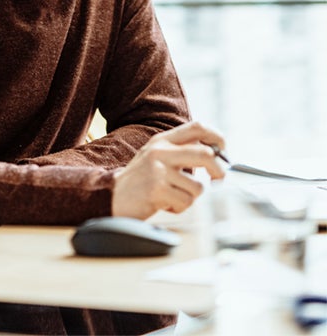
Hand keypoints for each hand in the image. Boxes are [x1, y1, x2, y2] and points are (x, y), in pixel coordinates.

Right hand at [111, 121, 225, 219]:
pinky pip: (186, 202)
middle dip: (219, 171)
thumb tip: (216, 156)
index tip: (223, 152)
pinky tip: (164, 203)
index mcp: (162, 140)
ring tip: (173, 196)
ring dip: (190, 197)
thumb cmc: (141, 180)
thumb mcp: (157, 157)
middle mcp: (160, 150)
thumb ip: (181, 152)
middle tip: (217, 180)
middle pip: (205, 153)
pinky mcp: (157, 188)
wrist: (113, 195)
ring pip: (198, 186)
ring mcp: (158, 169)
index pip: (197, 127)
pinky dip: (179, 207)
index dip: (217, 137)